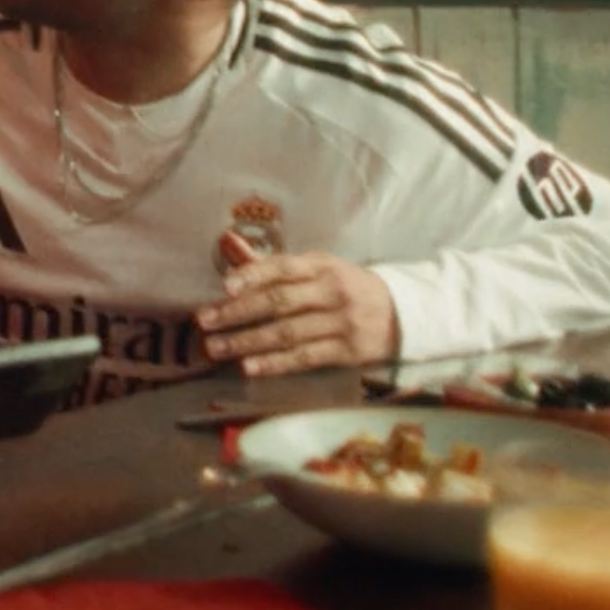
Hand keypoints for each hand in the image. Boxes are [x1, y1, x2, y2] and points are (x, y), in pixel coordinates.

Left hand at [196, 233, 398, 376]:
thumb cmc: (346, 287)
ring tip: (217, 348)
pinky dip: (275, 363)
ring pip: (288, 332)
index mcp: (322, 265)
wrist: (403, 312)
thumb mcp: (317, 267)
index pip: (283, 267)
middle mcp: (332, 291)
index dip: (253, 275)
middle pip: (279, 302)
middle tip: (205, 321)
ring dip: (248, 342)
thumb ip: (271, 263)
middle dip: (237, 312)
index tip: (224, 287)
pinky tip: (249, 367)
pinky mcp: (349, 351)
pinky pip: (306, 358)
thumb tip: (227, 242)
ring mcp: (342, 322)